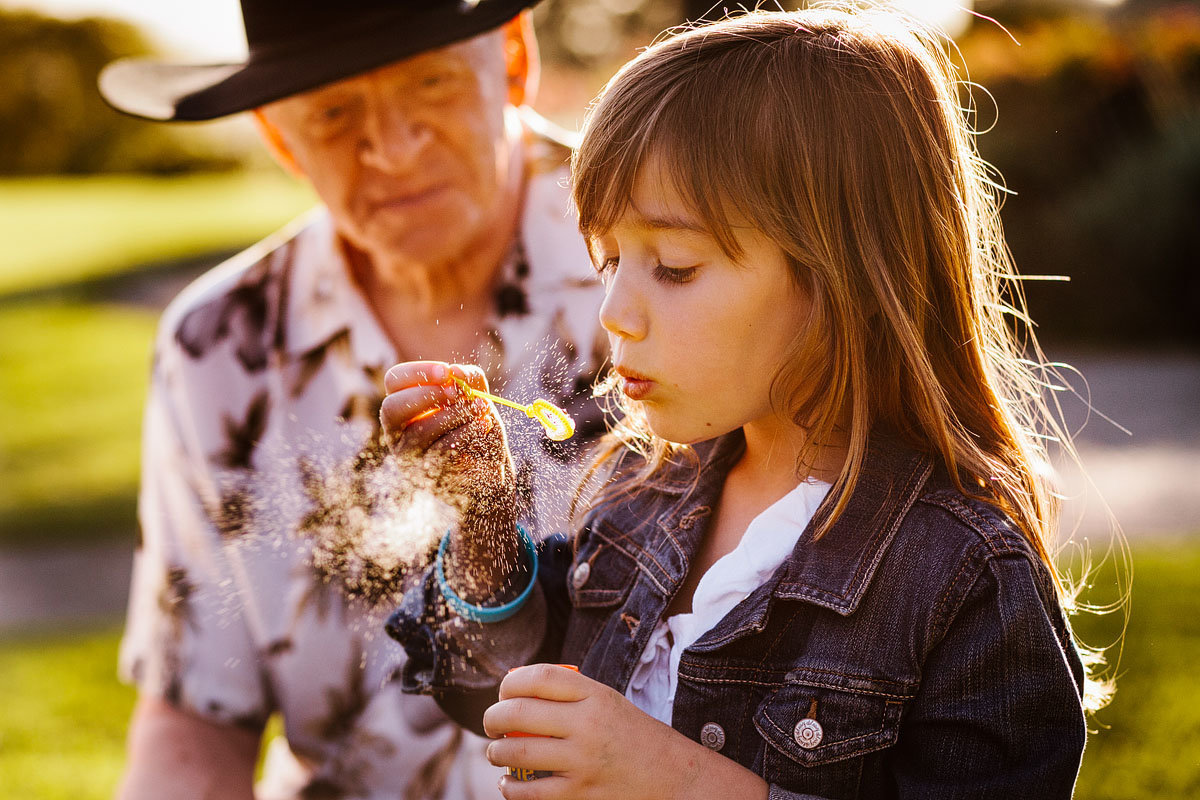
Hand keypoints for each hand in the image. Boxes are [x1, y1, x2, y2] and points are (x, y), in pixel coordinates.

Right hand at [380, 361, 514, 511]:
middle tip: (455, 391)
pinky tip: (482, 426)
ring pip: (419, 431)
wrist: (490, 461)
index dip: (417, 372)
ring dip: (454, 414)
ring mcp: (407, 455)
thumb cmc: (474, 421)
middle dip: (426, 395)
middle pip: (392, 408)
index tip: (446, 372)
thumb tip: (455, 371)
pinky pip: (441, 451)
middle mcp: (396, 430)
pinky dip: (466, 434)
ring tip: (481, 407)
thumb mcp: (475, 393)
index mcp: (403, 402)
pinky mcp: (424, 473)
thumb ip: (468, 377)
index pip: (394, 380)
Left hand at [482, 664, 769, 799]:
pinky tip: (508, 783)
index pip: (538, 677)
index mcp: (596, 695)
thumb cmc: (635, 738)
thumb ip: (572, 695)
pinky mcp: (579, 795)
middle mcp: (588, 725)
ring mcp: (582, 762)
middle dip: (492, 717)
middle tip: (490, 723)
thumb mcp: (610, 703)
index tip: (503, 692)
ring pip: (516, 752)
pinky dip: (510, 788)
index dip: (510, 682)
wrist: (674, 778)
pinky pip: (529, 792)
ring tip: (495, 752)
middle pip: (518, 712)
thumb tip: (517, 693)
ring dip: (495, 752)